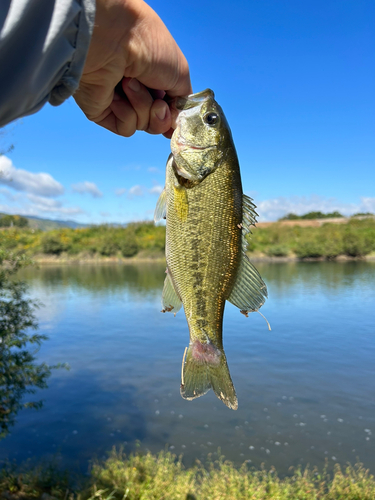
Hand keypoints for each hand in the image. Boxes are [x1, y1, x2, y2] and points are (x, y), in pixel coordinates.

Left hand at [74, 0, 191, 137]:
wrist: (113, 38)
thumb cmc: (149, 45)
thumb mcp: (180, 72)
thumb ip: (182, 102)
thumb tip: (177, 122)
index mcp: (155, 79)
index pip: (169, 109)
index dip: (173, 116)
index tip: (176, 115)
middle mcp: (137, 90)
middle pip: (157, 123)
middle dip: (160, 115)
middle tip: (157, 101)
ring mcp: (119, 101)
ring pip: (143, 125)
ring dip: (142, 107)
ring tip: (130, 83)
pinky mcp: (102, 111)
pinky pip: (125, 128)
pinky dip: (126, 115)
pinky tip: (117, 95)